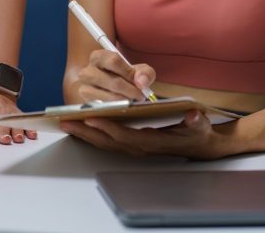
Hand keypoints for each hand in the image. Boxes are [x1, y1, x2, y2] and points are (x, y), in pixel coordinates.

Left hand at [0, 87, 36, 144]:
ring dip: (17, 130)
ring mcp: (9, 114)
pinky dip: (30, 127)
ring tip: (18, 139)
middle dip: (3, 132)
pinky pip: (25, 120)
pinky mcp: (19, 115)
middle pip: (1, 123)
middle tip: (5, 140)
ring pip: (14, 122)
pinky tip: (33, 135)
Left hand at [60, 109, 219, 158]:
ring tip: (64, 123)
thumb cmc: (197, 133)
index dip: (107, 127)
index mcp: (152, 141)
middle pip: (107, 141)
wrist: (199, 145)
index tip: (90, 118)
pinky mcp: (131, 144)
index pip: (125, 136)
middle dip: (86, 132)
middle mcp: (140, 146)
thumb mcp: (200, 126)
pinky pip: (107, 141)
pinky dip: (91, 134)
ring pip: (104, 142)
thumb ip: (196, 122)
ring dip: (84, 134)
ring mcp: (134, 147)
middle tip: (65, 122)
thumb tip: (192, 116)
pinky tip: (78, 126)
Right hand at [76, 49, 155, 101]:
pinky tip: (123, 108)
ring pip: (108, 97)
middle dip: (130, 90)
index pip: (114, 61)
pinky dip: (116, 108)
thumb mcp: (137, 71)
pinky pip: (103, 107)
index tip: (140, 83)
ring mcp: (84, 87)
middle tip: (141, 96)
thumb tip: (142, 83)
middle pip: (113, 81)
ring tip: (133, 102)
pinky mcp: (86, 102)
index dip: (129, 72)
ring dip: (124, 101)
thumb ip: (145, 72)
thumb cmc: (124, 77)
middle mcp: (87, 71)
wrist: (111, 89)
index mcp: (98, 57)